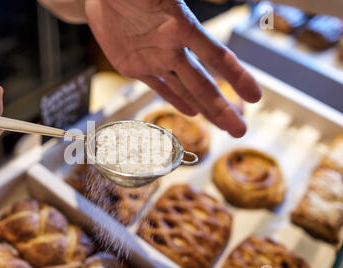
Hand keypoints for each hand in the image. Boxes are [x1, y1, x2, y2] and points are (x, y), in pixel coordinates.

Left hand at [85, 0, 261, 136]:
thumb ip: (172, 0)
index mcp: (181, 26)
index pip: (215, 56)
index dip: (236, 76)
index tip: (254, 96)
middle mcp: (172, 47)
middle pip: (202, 83)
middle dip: (222, 108)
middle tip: (240, 131)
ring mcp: (155, 59)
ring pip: (185, 89)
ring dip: (204, 110)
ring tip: (224, 128)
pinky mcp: (135, 67)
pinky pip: (159, 87)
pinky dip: (174, 100)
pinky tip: (192, 113)